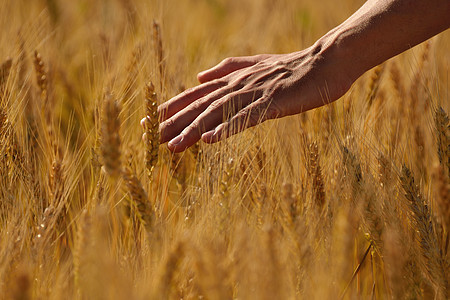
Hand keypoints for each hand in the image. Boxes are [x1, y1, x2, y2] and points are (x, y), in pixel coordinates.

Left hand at [148, 43, 354, 152]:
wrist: (325, 62)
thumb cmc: (292, 70)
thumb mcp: (255, 67)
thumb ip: (227, 69)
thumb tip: (200, 76)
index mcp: (232, 79)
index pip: (194, 96)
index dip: (170, 108)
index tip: (148, 123)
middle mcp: (237, 85)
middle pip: (199, 106)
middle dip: (172, 122)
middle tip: (148, 137)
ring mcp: (253, 94)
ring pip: (217, 114)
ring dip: (194, 131)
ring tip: (172, 147)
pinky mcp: (272, 103)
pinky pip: (246, 118)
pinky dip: (227, 129)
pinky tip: (210, 141)